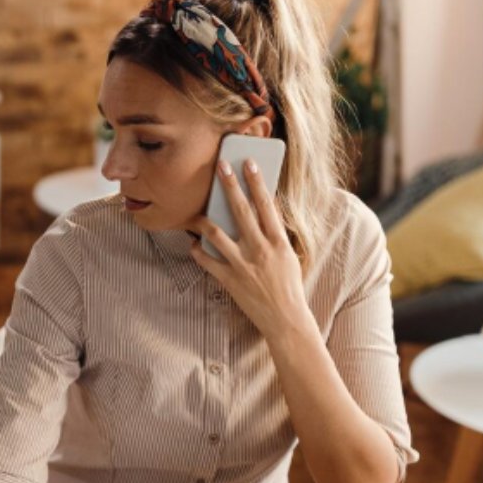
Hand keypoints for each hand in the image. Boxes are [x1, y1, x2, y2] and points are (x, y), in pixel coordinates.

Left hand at [191, 158, 316, 341]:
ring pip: (216, 233)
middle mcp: (259, 249)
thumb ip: (275, 234)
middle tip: (220, 167)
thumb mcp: (288, 256)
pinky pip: (206, 260)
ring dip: (204, 219)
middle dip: (229, 185)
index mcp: (278, 242)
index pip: (266, 204)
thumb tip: (263, 211)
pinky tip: (193, 243)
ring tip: (197, 211)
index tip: (248, 163)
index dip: (256, 181)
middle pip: (240, 210)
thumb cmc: (289, 287)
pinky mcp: (229, 280)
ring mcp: (242, 264)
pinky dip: (197, 251)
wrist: (285, 319)